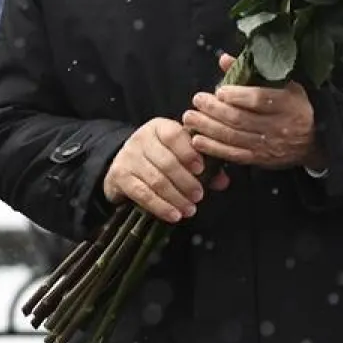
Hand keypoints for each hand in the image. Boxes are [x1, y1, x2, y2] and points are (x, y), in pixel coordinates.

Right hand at [102, 118, 230, 223]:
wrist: (124, 163)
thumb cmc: (159, 156)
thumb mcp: (178, 153)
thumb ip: (203, 164)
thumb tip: (222, 181)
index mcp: (159, 128)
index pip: (173, 135)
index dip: (188, 152)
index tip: (201, 169)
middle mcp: (141, 139)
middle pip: (166, 162)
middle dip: (186, 182)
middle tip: (199, 196)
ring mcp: (128, 157)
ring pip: (156, 180)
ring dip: (176, 198)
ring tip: (190, 209)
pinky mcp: (120, 176)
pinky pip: (142, 193)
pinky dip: (160, 206)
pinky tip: (173, 215)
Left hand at [182, 54, 324, 170]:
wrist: (314, 140)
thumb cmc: (294, 105)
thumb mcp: (284, 83)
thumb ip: (253, 71)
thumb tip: (224, 59)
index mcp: (287, 103)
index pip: (259, 99)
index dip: (236, 95)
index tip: (219, 91)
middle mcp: (278, 126)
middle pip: (241, 119)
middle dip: (215, 110)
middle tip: (197, 100)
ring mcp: (269, 145)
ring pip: (234, 137)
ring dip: (208, 128)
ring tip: (190, 118)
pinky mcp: (261, 159)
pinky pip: (234, 155)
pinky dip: (214, 148)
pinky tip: (197, 140)